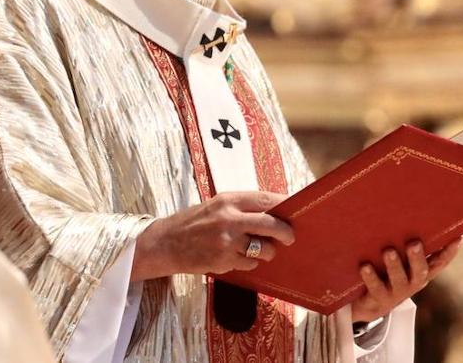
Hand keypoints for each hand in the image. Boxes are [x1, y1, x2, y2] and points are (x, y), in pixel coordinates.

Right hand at [131, 191, 294, 280]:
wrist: (165, 243)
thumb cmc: (193, 222)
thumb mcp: (216, 205)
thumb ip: (242, 207)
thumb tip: (275, 212)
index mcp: (228, 200)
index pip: (266, 199)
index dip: (285, 205)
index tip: (296, 210)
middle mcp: (229, 218)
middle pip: (271, 224)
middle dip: (286, 232)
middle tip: (290, 237)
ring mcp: (227, 241)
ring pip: (264, 249)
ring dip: (267, 252)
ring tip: (257, 249)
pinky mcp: (224, 261)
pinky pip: (250, 264)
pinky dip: (249, 263)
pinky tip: (235, 257)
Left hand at [351, 237, 461, 322]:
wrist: (370, 304)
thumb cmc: (386, 272)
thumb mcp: (399, 259)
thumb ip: (403, 242)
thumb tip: (406, 209)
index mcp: (420, 272)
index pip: (439, 262)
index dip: (449, 252)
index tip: (458, 238)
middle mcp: (412, 283)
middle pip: (420, 271)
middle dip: (417, 257)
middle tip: (414, 243)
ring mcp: (396, 293)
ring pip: (398, 280)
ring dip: (394, 265)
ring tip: (388, 251)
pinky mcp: (379, 300)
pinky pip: (375, 288)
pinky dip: (370, 277)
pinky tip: (365, 266)